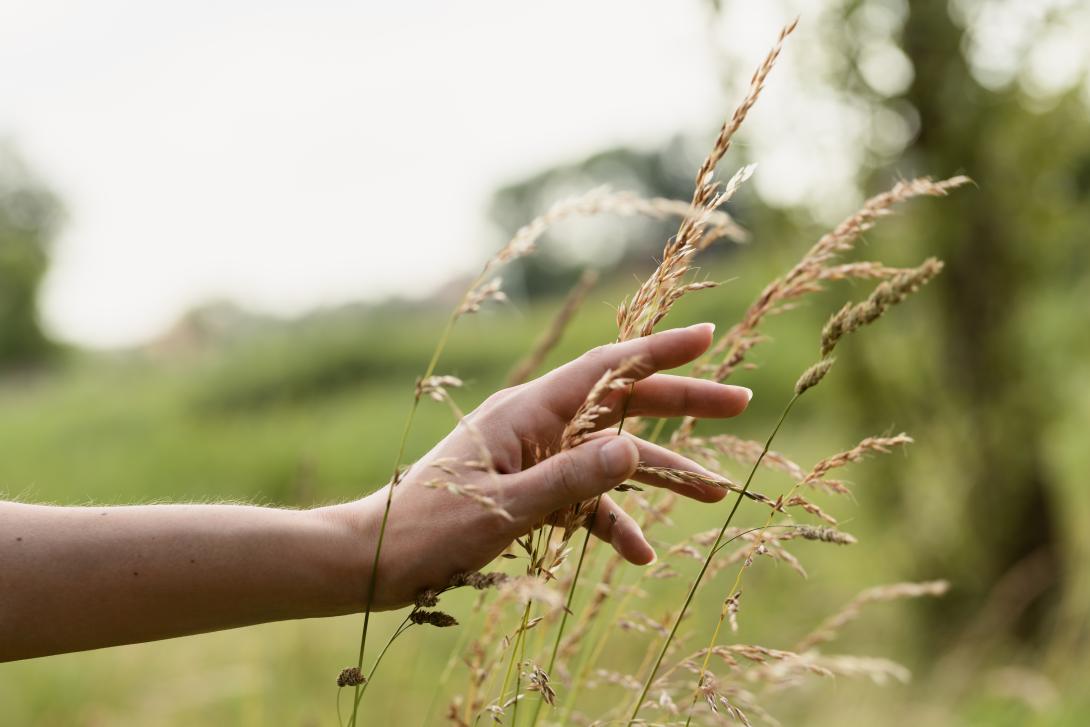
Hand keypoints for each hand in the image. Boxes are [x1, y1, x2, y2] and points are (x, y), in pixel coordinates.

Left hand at [324, 323, 750, 609]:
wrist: (374, 557)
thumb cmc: (429, 528)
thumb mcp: (505, 509)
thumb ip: (571, 481)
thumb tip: (635, 451)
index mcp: (527, 410)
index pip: (607, 367)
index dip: (661, 351)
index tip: (710, 336)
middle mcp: (536, 424)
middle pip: (622, 404)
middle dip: (680, 403)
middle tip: (740, 403)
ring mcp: (534, 457)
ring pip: (611, 455)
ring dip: (660, 474)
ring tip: (716, 493)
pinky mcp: (529, 490)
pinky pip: (583, 499)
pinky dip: (612, 521)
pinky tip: (641, 554)